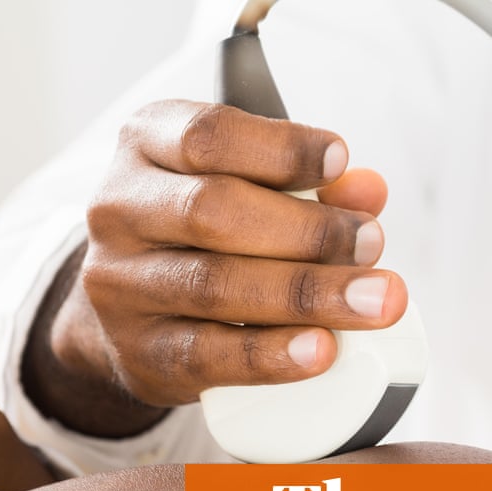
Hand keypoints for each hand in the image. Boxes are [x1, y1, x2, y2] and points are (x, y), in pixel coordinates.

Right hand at [23, 100, 407, 436]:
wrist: (135, 313)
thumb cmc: (204, 233)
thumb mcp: (247, 188)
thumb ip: (309, 185)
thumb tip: (366, 191)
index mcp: (147, 143)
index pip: (208, 135)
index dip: (281, 149)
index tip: (340, 161)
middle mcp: (119, 208)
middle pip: (213, 210)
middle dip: (306, 230)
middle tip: (372, 244)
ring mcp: (119, 285)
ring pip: (214, 285)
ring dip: (305, 294)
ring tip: (372, 301)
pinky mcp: (137, 352)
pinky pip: (206, 354)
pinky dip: (271, 354)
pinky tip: (321, 349)